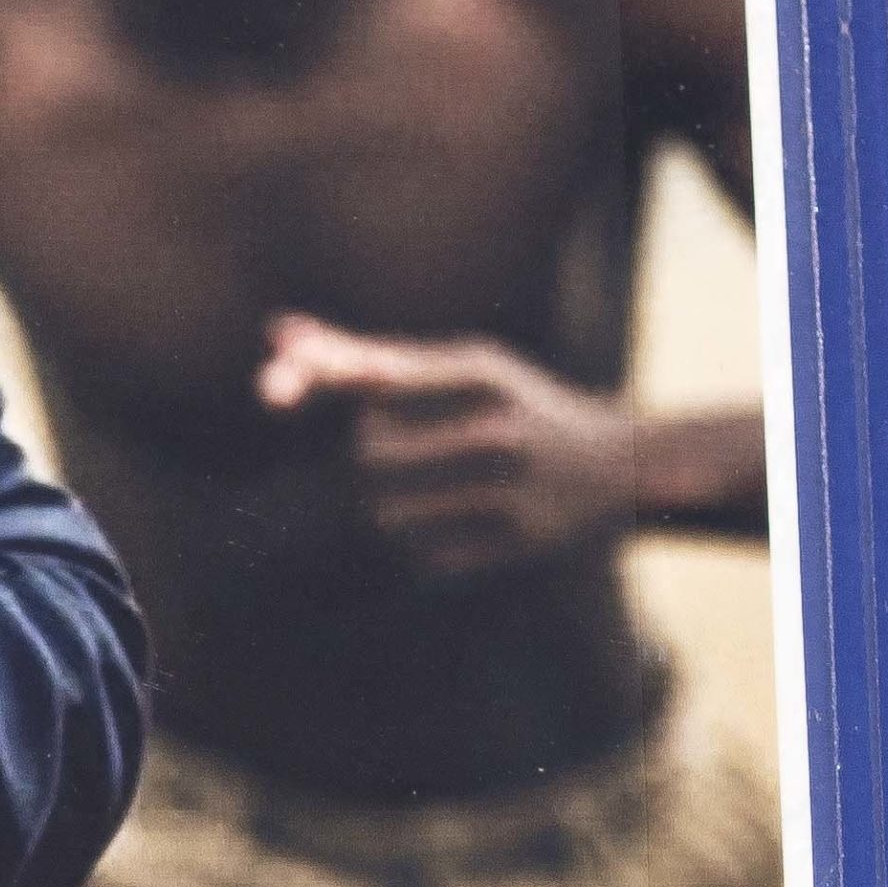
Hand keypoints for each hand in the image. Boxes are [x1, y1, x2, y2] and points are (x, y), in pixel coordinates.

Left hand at [255, 314, 645, 576]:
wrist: (618, 467)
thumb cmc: (517, 406)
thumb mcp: (463, 366)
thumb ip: (369, 355)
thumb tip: (275, 332)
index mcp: (481, 371)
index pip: (381, 375)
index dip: (321, 376)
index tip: (269, 390)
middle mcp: (495, 426)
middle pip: (367, 450)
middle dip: (363, 452)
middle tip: (399, 447)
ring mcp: (507, 487)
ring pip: (385, 511)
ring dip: (381, 506)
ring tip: (423, 489)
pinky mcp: (512, 541)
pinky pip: (419, 555)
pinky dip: (413, 546)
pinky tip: (447, 525)